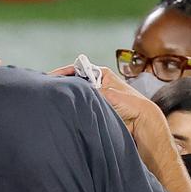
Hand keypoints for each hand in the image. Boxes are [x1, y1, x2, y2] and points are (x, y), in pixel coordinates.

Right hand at [48, 65, 162, 136]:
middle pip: (74, 81)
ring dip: (67, 97)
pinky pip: (79, 105)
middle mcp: (97, 83)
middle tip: (48, 88)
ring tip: (54, 99)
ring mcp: (95, 96)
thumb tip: (73, 91)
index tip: (49, 77)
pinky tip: (64, 109)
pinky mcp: (94, 108)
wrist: (142, 122)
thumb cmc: (131, 104)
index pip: (77, 69)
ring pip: (76, 94)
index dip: (62, 72)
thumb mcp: (108, 94)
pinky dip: (72, 107)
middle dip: (62, 85)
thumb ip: (90, 91)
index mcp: (102, 74)